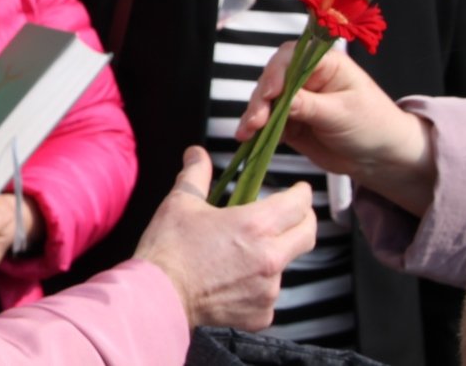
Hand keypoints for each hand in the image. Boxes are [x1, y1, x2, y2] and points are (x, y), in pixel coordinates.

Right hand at [134, 147, 315, 329]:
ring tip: (244, 251)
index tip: (299, 191)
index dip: (302, 193)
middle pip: (307, 235)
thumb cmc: (169, 249)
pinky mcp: (261, 313)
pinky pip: (268, 293)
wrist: (158, 295)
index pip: (299, 204)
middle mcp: (269, 257)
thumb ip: (196, 173)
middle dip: (304, 220)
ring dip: (274, 254)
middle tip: (292, 214)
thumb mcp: (181, 202)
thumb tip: (196, 153)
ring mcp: (268, 289)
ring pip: (285, 264)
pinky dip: (257, 285)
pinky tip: (234, 279)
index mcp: (255, 225)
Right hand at [238, 43, 435, 215]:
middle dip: (261, 99)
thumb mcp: (342, 114)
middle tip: (256, 120)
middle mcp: (307, 78)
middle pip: (273, 79)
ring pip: (265, 101)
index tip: (271, 92)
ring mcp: (296, 100)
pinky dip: (256, 130)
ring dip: (254, 115)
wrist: (380, 159)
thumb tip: (279, 99)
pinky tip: (248, 139)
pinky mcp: (289, 121)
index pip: (293, 58)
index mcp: (325, 64)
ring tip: (247, 133)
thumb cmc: (373, 126)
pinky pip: (266, 122)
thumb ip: (309, 106)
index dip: (277, 72)